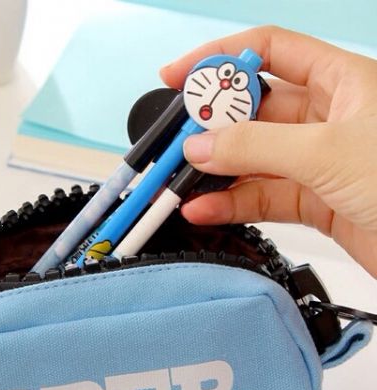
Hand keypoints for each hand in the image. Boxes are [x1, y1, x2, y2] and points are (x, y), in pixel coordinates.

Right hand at [160, 26, 376, 276]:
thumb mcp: (328, 151)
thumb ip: (257, 146)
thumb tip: (201, 145)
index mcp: (341, 81)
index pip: (269, 51)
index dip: (220, 59)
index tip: (178, 77)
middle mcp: (327, 118)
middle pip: (252, 111)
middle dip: (211, 127)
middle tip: (176, 144)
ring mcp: (317, 163)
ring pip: (252, 160)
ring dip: (215, 173)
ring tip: (181, 183)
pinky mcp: (313, 203)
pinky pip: (261, 197)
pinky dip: (231, 204)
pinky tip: (205, 209)